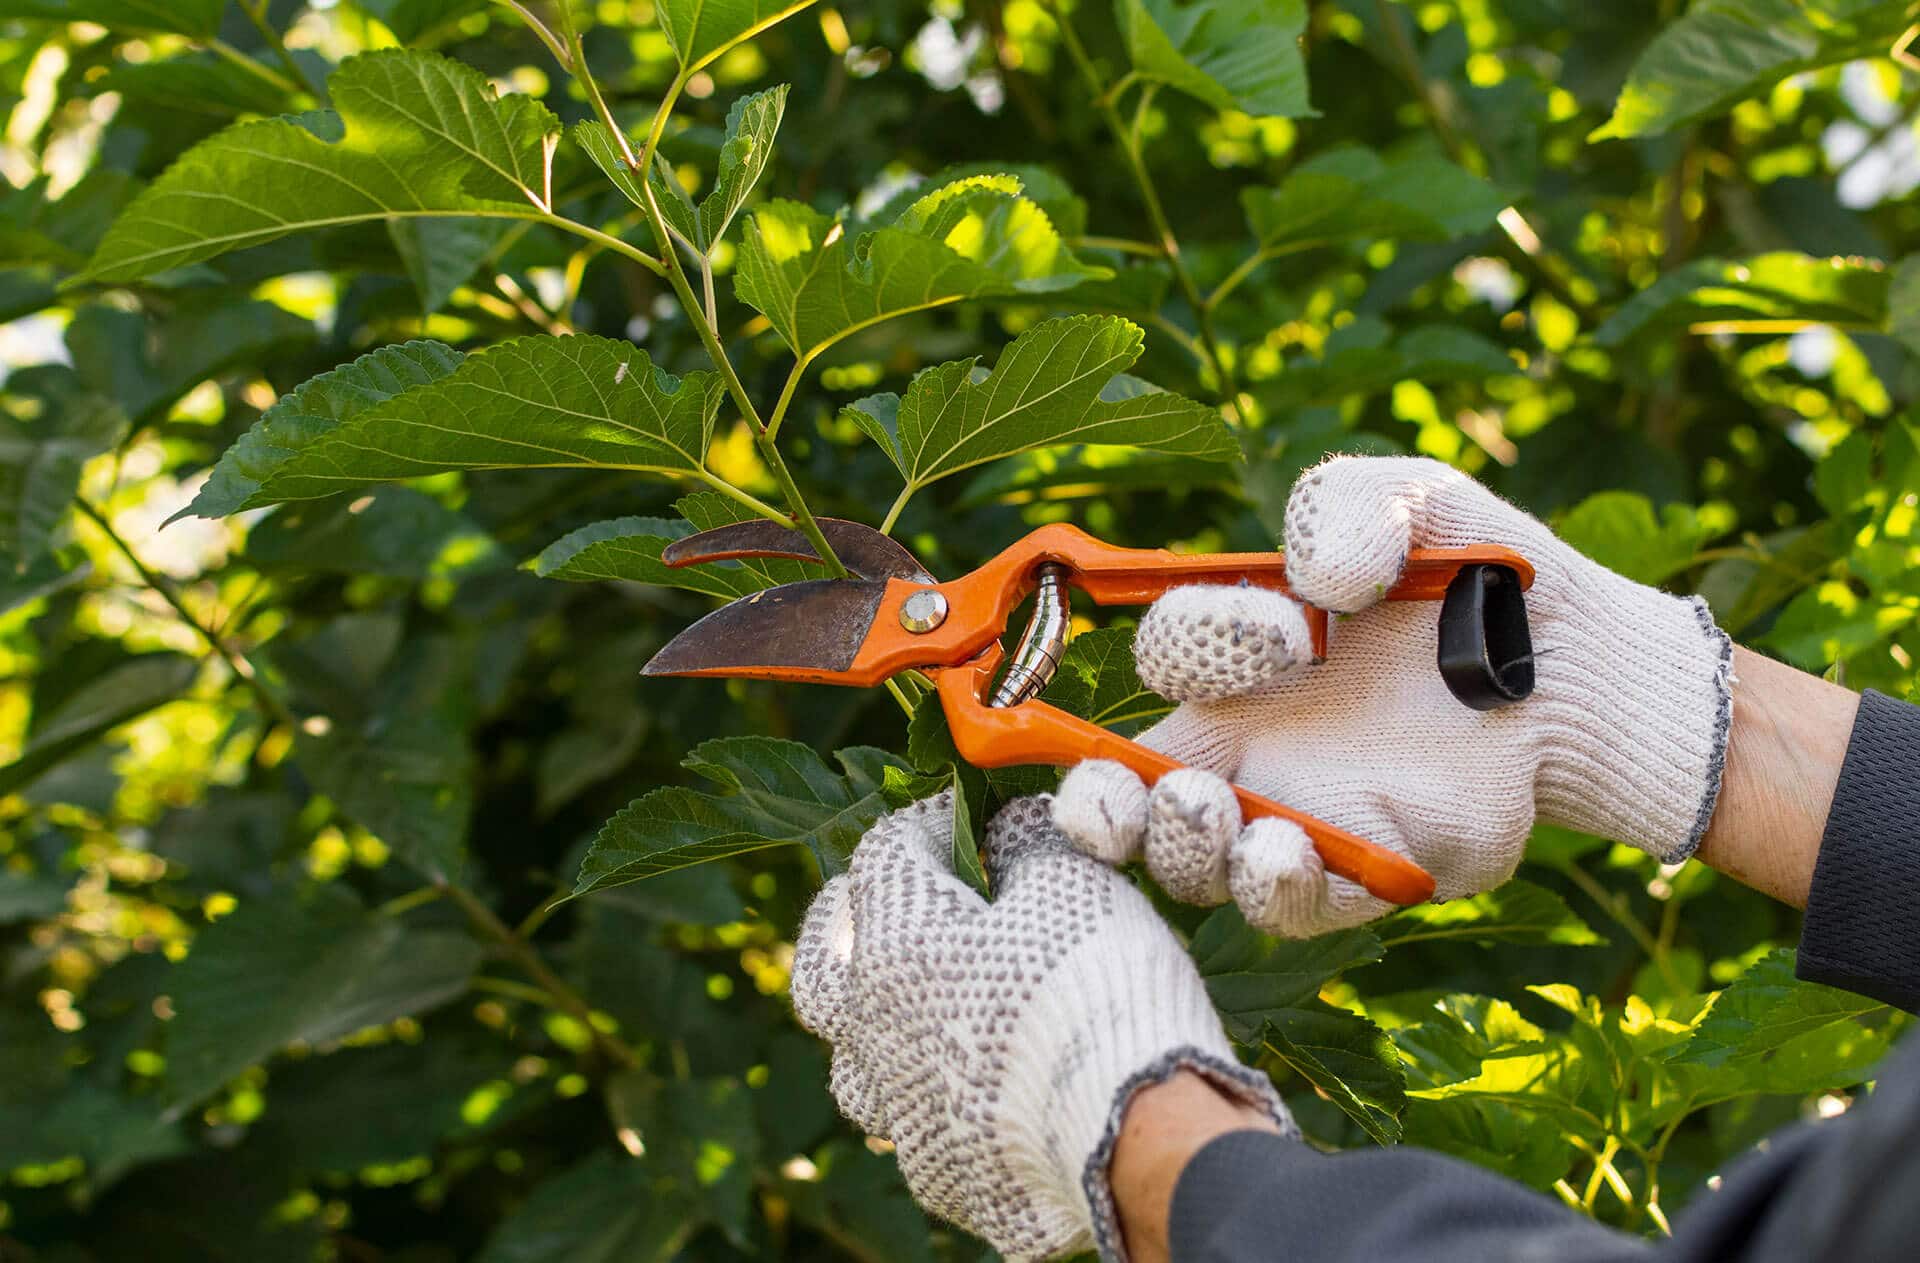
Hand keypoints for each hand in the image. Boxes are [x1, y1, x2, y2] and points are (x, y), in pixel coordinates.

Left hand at [789, 793, 1288, 1261]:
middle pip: (820, 967)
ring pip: (855, 1062)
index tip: (976, 817)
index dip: (932, 822)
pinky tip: (983, 1091)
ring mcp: (900, 1112)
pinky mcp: (939, 1176)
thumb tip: (1010, 827)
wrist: (1134, 1138)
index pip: (886, 853)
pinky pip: (919, 1127)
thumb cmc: (1095, 988)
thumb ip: (1028, 842)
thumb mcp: (1072, 881)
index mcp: (894, 943)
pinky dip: (940, 1098)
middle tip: (877, 906)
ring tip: (920, 1010)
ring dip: (878, 1027)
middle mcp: (873, 1030)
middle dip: (843, 926)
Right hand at [1051, 455, 1733, 936]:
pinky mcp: (1369, 873)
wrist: (1584, 666)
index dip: (1198, 644)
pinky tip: (1281, 855)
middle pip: (1133, 795)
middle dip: (1105, 801)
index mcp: (1242, 658)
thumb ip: (1348, 507)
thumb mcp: (1416, 503)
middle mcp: (1251, 747)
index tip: (1286, 628)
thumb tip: (1317, 580)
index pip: (1166, 662)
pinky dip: (1273, 890)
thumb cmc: (1485, 577)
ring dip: (1185, 848)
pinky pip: (1296, 906)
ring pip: (1198, 863)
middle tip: (1130, 790)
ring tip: (1215, 817)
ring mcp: (1302, 818)